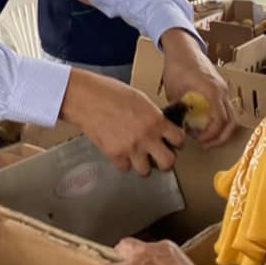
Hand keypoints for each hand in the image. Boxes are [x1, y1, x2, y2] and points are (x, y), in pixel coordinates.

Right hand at [61, 69, 184, 175]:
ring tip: (137, 156)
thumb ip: (152, 116)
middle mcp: (147, 136)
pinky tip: (120, 152)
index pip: (179, 139)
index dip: (176, 142)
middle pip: (168, 163)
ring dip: (142, 164)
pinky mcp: (114, 155)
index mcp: (156, 120)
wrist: (86, 98)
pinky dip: (123, 162)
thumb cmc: (110, 93)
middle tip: (159, 157)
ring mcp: (131, 148)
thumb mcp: (140, 99)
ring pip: (146, 171)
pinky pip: (125, 168)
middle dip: (165, 161)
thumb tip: (159, 128)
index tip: (172, 143)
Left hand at [160, 29, 236, 146]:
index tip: (199, 140)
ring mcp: (224, 89)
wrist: (183, 48)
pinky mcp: (220, 88)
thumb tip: (179, 129)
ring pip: (231, 115)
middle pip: (232, 121)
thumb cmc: (178, 65)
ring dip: (221, 129)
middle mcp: (222, 90)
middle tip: (206, 144)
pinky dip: (219, 119)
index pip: (220, 120)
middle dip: (221, 137)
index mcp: (212, 91)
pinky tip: (204, 122)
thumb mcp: (174, 91)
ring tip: (205, 137)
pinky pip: (225, 108)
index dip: (211, 135)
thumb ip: (179, 111)